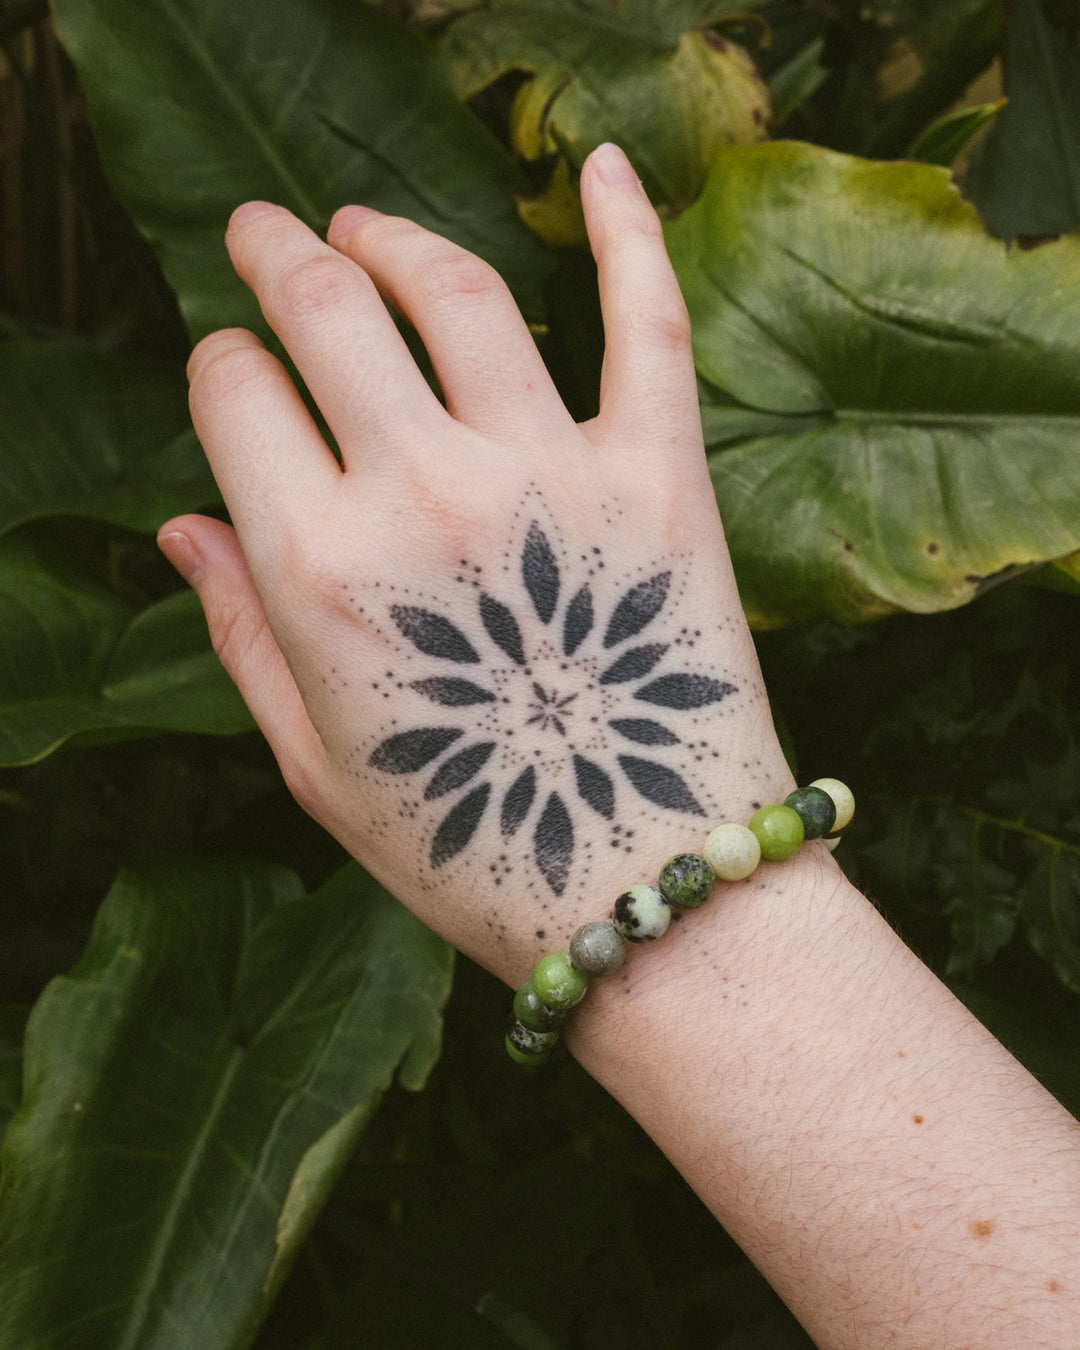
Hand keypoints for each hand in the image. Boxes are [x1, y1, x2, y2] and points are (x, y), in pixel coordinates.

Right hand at [159, 143, 798, 985]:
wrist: (647, 890)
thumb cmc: (472, 848)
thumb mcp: (317, 764)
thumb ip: (242, 634)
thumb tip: (183, 529)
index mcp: (322, 569)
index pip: (235, 394)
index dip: (221, 368)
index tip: (233, 373)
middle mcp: (428, 497)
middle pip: (326, 310)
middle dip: (275, 252)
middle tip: (263, 232)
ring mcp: (556, 474)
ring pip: (458, 291)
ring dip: (395, 232)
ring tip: (364, 222)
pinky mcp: (663, 476)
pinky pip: (645, 321)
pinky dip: (626, 229)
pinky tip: (599, 163)